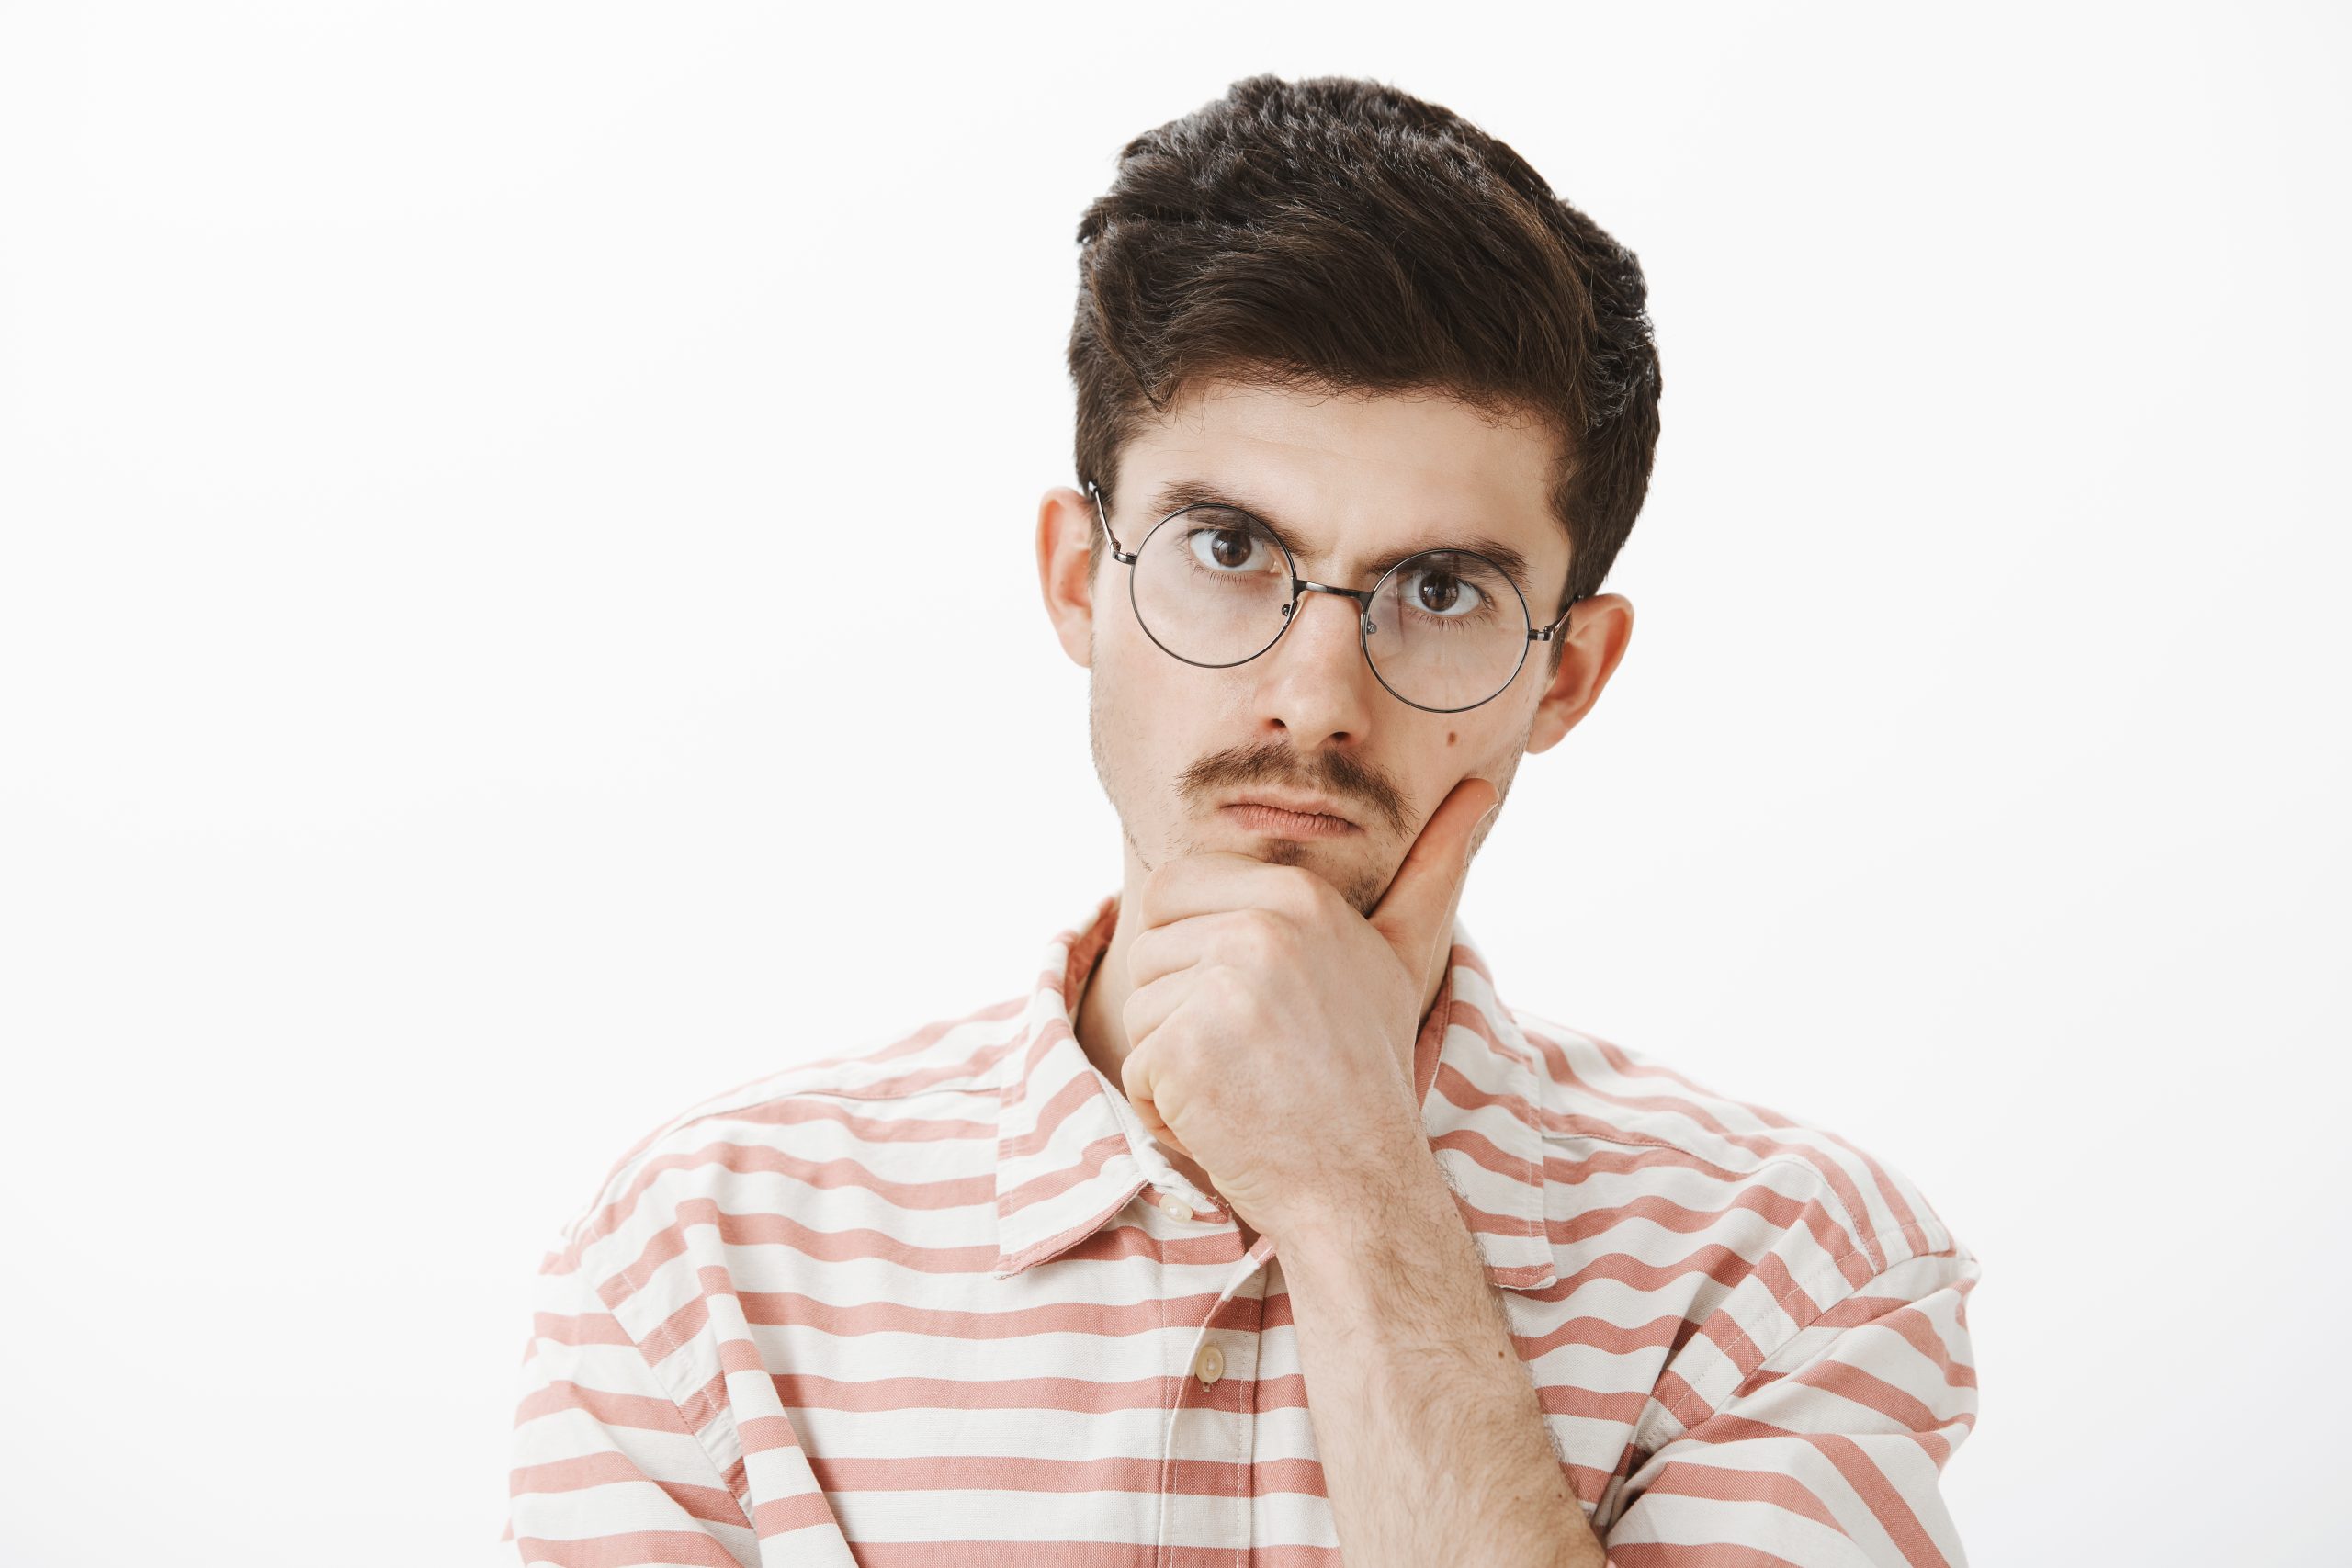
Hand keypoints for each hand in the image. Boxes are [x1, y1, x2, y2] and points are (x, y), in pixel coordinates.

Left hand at [1118, 774, 1500, 1241]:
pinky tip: (1227, 1121)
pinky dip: (1168, 1110)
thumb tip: (1481, 786)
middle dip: (1178, 1013)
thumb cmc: (1368, 1070)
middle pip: (1149, 950)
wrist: (1362, 1182)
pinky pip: (1136, 1068)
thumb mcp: (1402, 956)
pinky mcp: (1188, 1045)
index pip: (1172, 889)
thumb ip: (1432, 870)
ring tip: (1244, 1088)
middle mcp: (1263, 926)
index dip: (1188, 955)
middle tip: (1250, 1056)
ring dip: (1173, 1066)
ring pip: (1139, 1010)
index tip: (1247, 1007)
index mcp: (1300, 895)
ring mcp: (1224, 984)